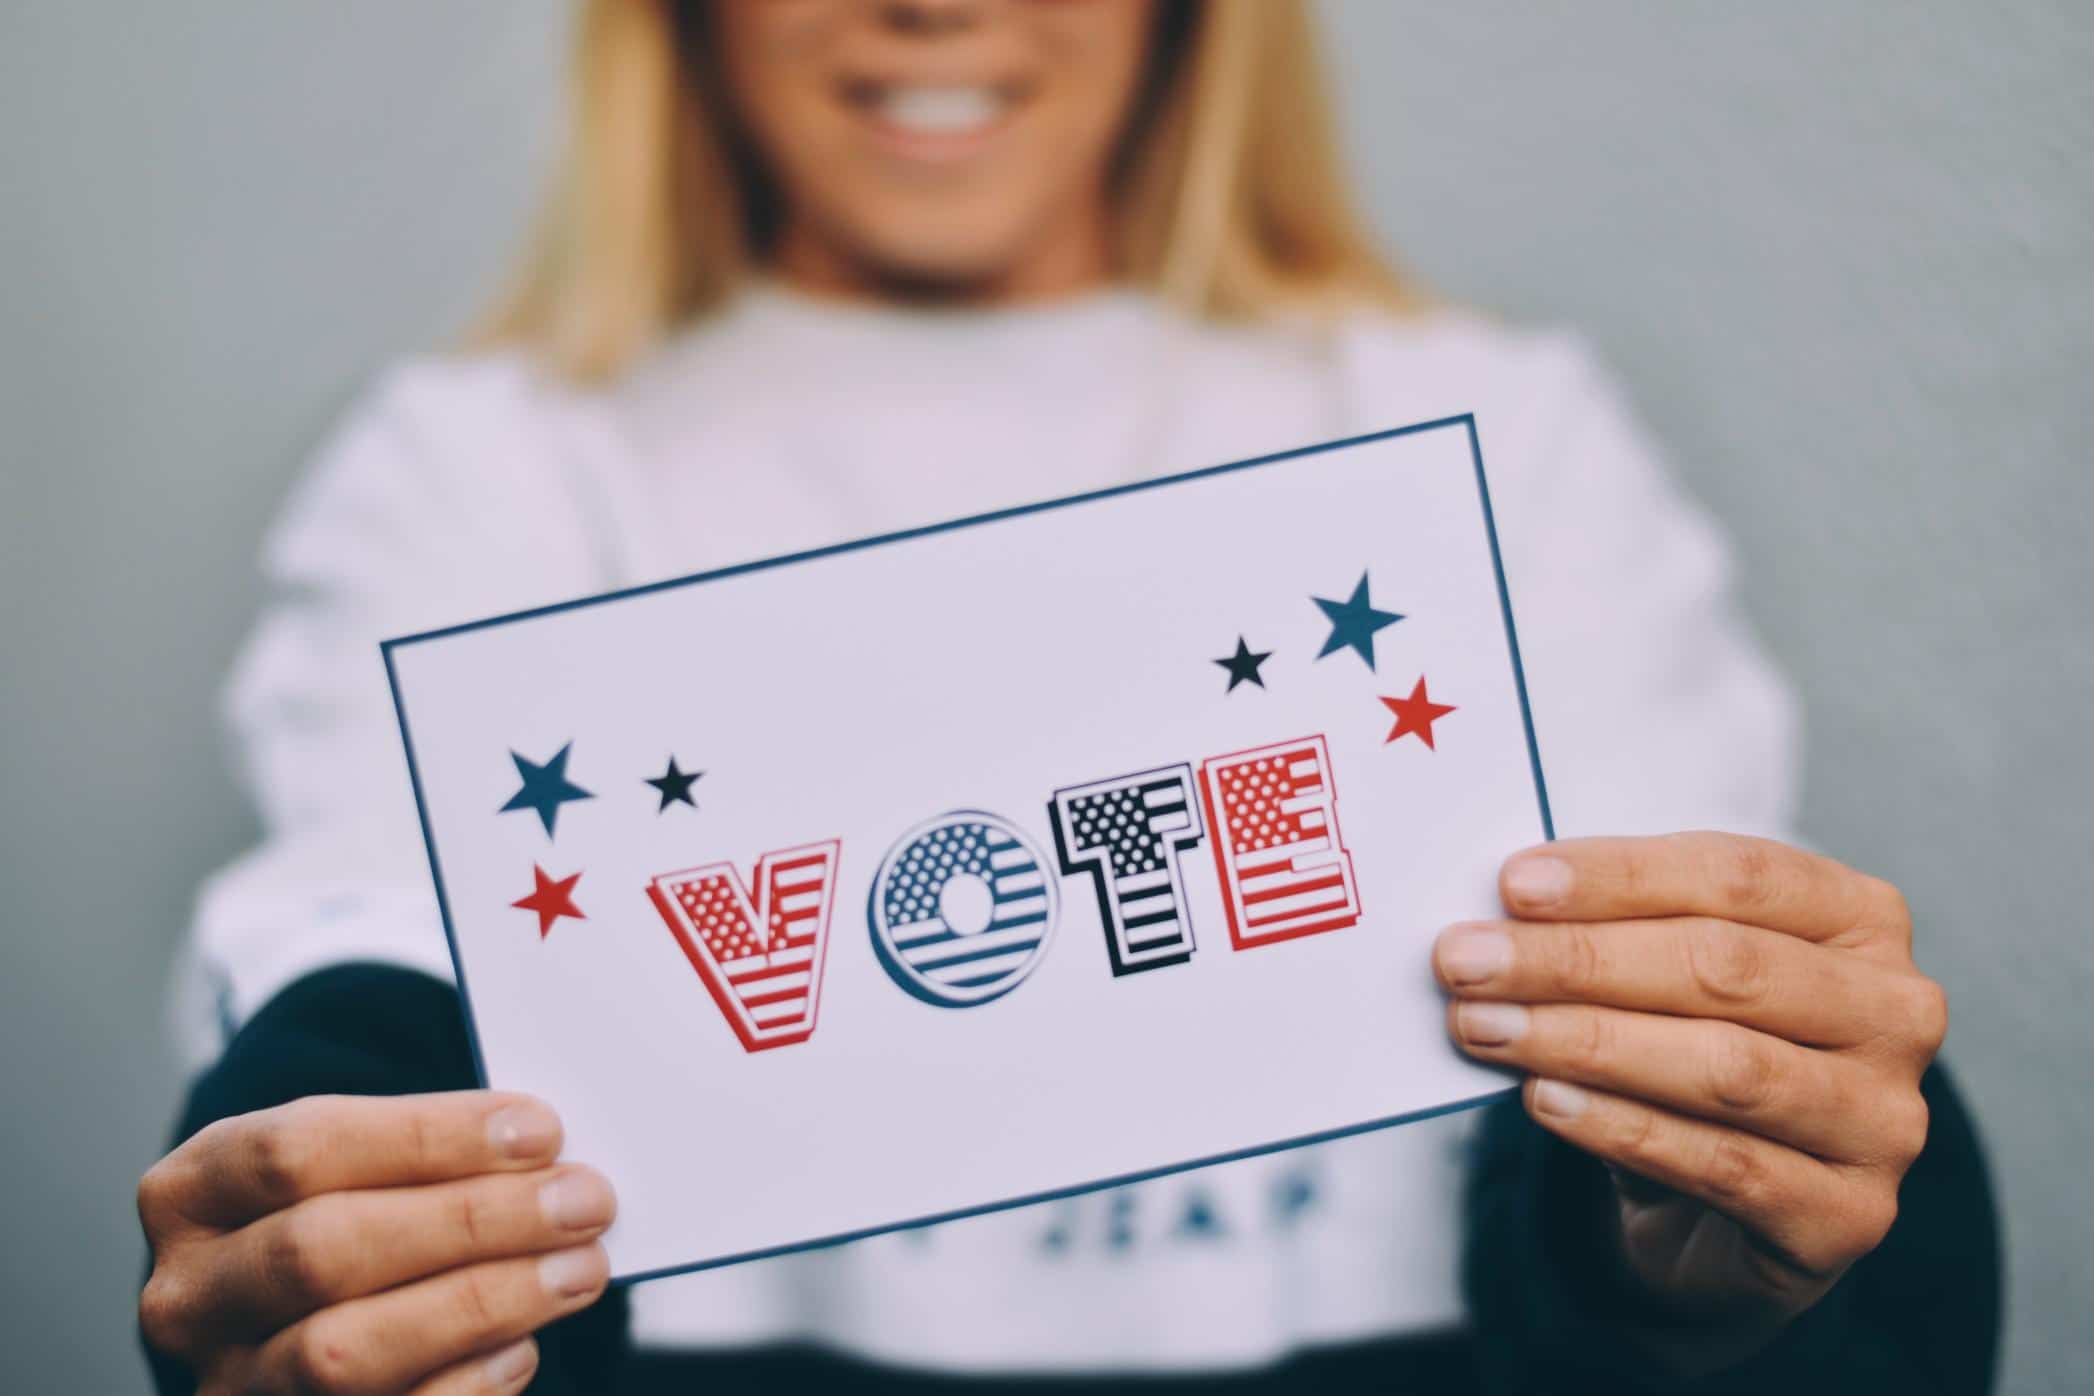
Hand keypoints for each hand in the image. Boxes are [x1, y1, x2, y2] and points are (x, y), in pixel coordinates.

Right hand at [138, 1092, 614, 1393]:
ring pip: (344, 1350)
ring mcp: (227, 1384)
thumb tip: (541, 1154)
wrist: (304, 1316)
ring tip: (579, 1268)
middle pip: (322, 1249)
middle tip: (582, 1199)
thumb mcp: (353, 1167)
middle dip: (470, 1220)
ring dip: (482, 1302)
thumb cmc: (351, 1215)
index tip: (538, 1131)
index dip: (426, 1137)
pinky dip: (464, 1385)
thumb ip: (423, 1154)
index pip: (297, 1150)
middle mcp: (190, 1295)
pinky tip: (525, 1346)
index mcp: (190, 1193)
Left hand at [1436, 833, 1943, 1337]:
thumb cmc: (1690, 1055)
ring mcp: (1885, 1119)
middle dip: (1579, 960)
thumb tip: (1505, 909)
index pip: (1738, 876)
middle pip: (1725, 967)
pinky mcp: (1849, 1215)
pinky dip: (1621, 1126)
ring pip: (1724, 1067)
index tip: (1513, 884)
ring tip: (1486, 1026)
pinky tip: (1544, 1100)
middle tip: (1466, 961)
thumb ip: (1616, 928)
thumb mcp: (1666, 973)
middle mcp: (1896, 1011)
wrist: (1722, 1216)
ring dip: (1585, 1041)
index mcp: (1860, 920)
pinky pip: (1722, 1162)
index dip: (1620, 876)